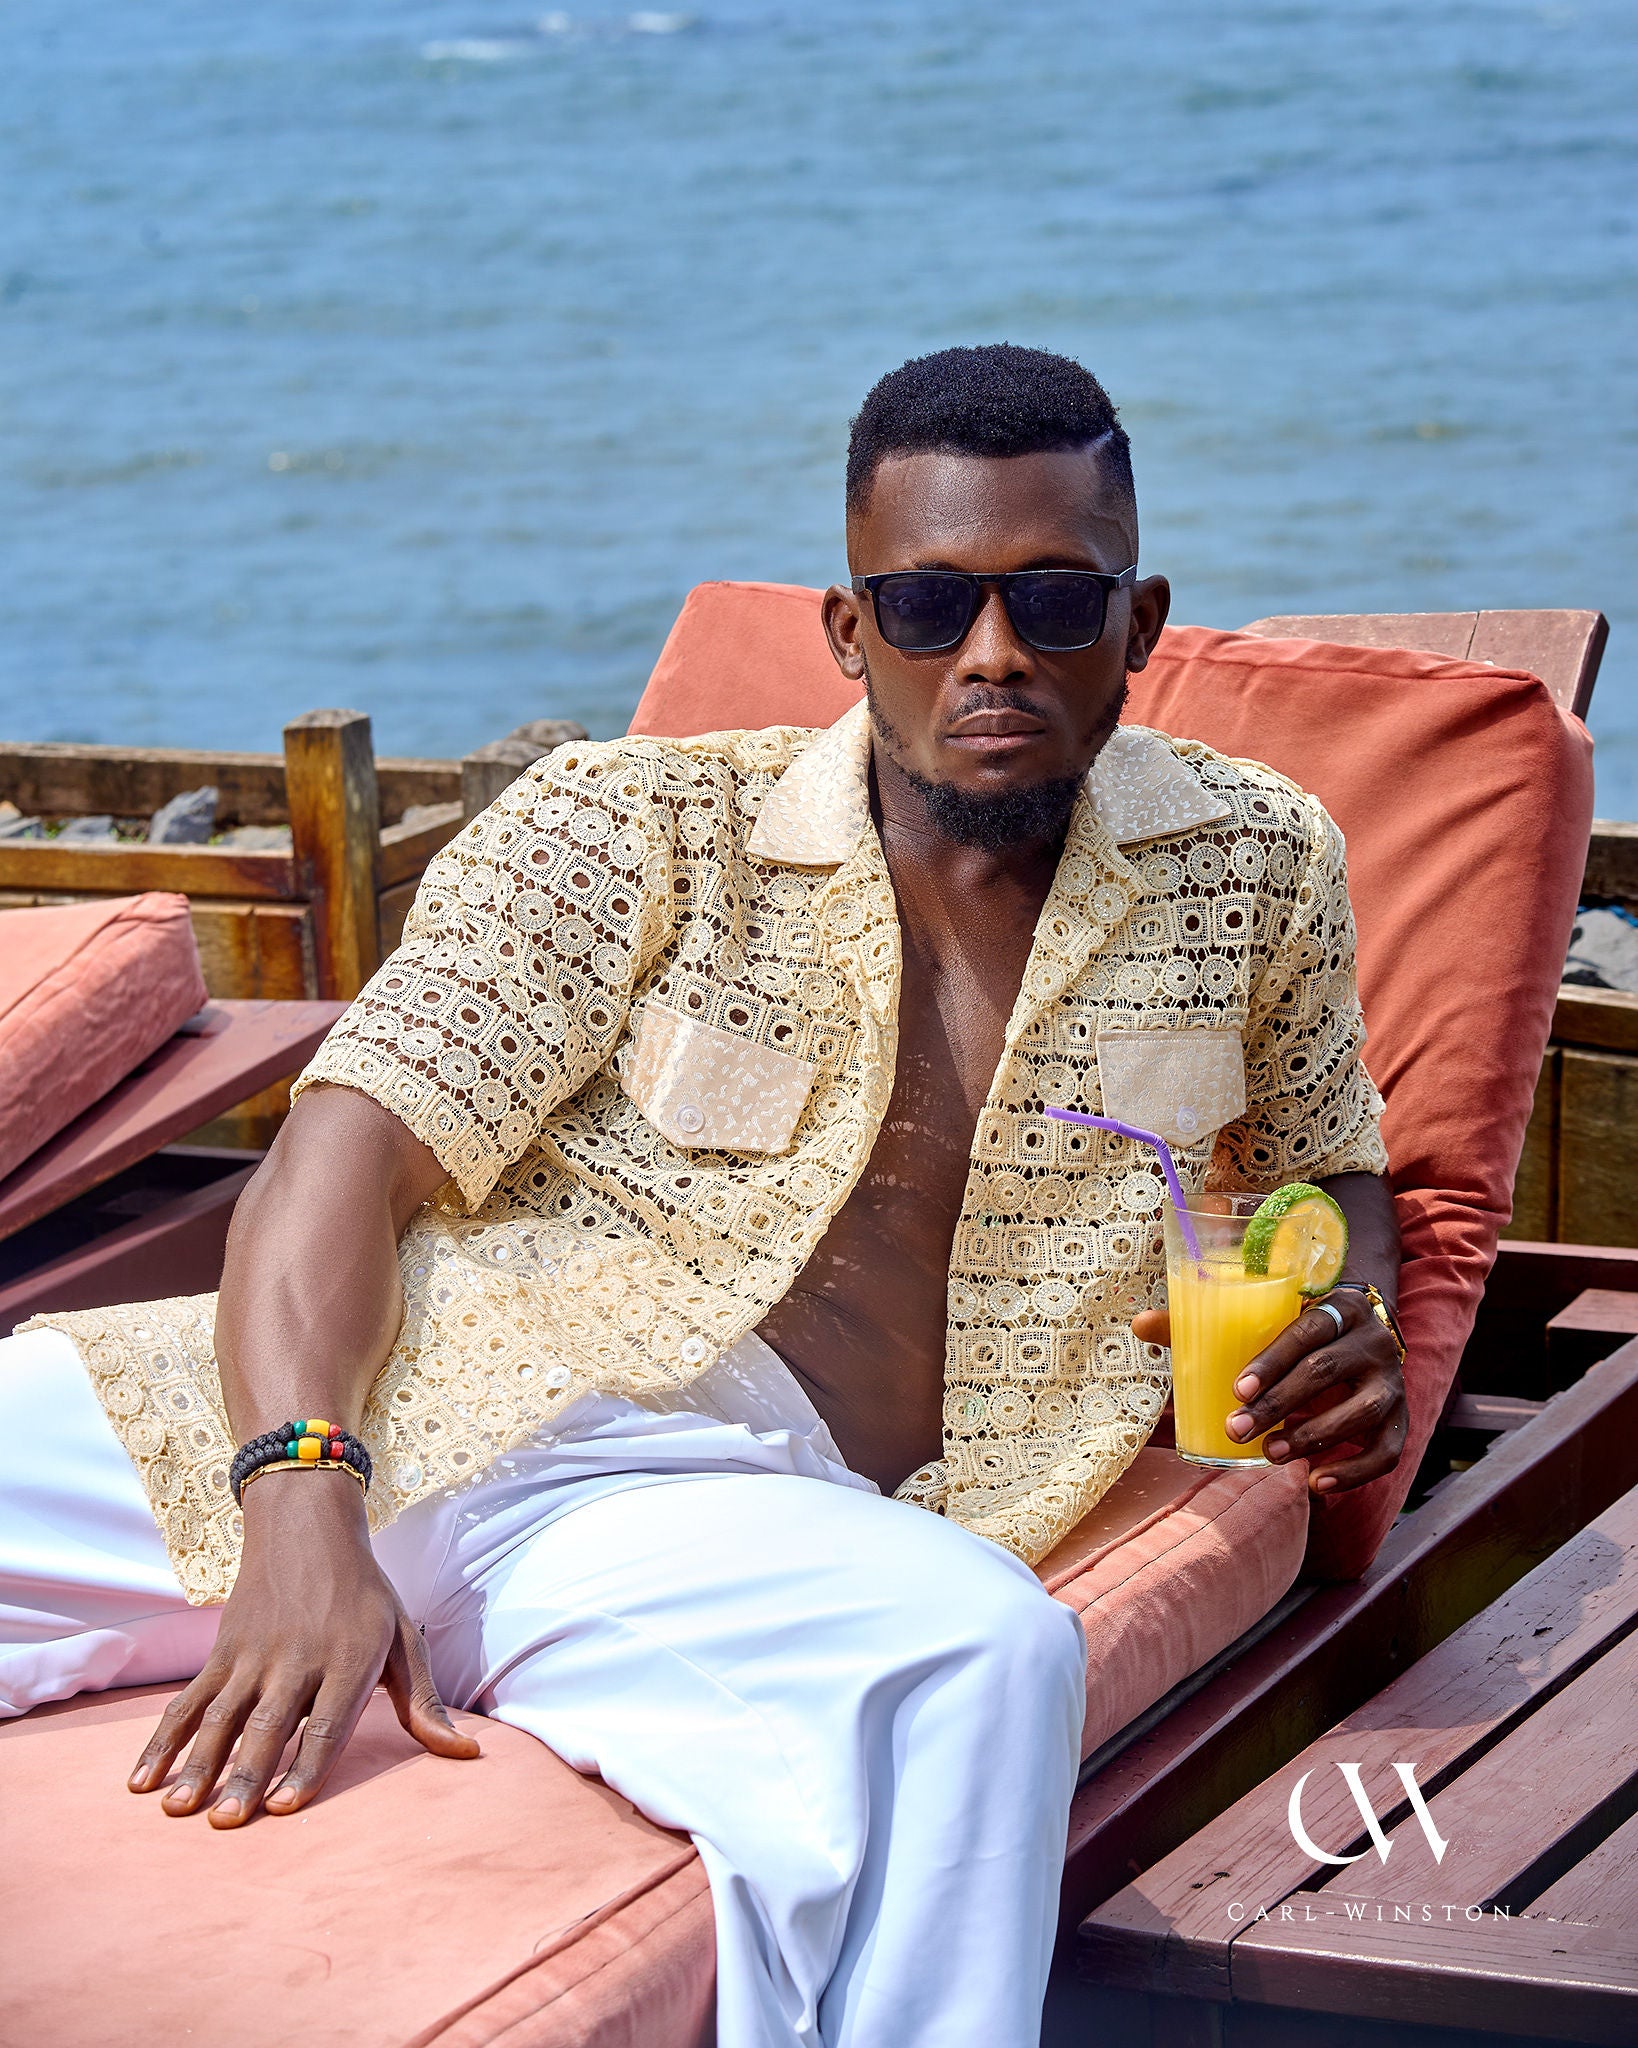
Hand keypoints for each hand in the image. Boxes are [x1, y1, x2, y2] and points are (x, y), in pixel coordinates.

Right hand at [128, 1473, 478, 1826]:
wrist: (308, 1528)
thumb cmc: (364, 1595)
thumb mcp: (403, 1638)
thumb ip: (424, 1702)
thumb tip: (465, 1754)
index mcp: (349, 1657)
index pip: (328, 1721)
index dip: (307, 1764)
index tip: (286, 1807)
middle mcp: (299, 1656)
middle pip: (270, 1724)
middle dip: (247, 1774)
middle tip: (227, 1822)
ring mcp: (255, 1653)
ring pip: (222, 1716)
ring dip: (198, 1763)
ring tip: (179, 1808)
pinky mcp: (222, 1651)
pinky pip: (188, 1701)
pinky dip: (163, 1740)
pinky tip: (142, 1780)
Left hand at [1131, 1291, 1406, 1494]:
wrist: (1363, 1335)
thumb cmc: (1297, 1331)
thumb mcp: (1263, 1320)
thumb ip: (1206, 1325)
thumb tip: (1139, 1324)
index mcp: (1337, 1306)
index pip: (1307, 1330)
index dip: (1273, 1360)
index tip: (1237, 1389)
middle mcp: (1372, 1341)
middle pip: (1328, 1372)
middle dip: (1280, 1405)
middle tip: (1238, 1431)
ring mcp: (1392, 1381)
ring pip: (1363, 1412)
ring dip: (1314, 1437)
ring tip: (1271, 1456)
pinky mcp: (1400, 1418)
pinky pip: (1388, 1450)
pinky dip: (1354, 1472)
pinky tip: (1316, 1483)